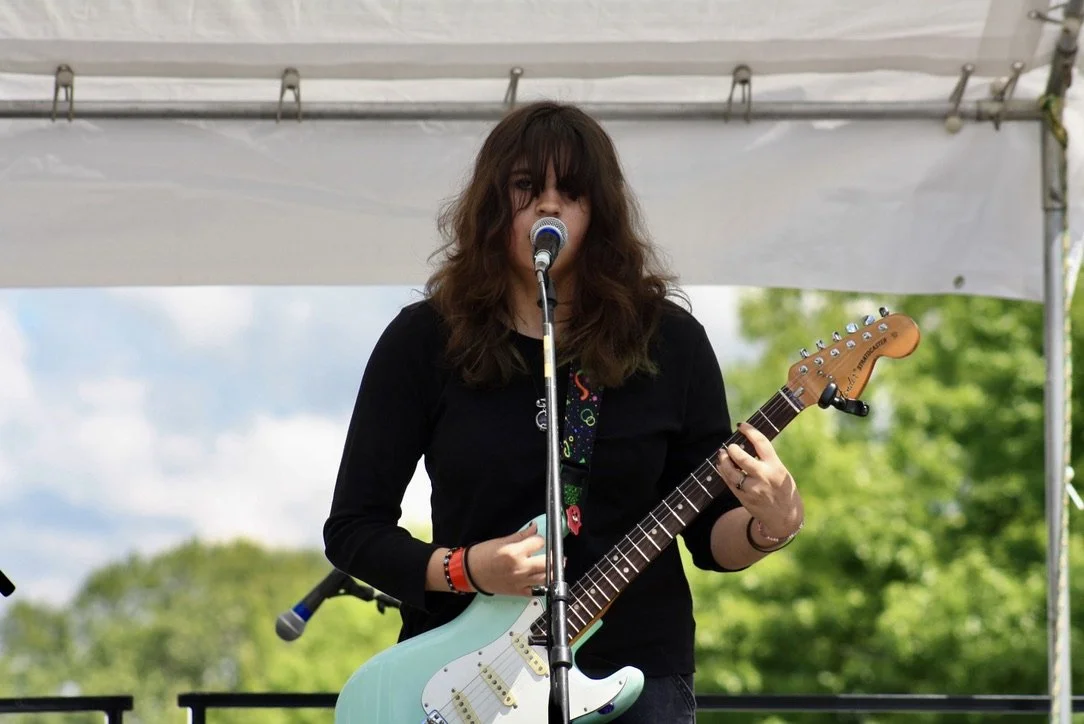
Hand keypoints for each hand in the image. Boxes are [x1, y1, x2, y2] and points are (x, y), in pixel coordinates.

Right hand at [466, 521, 547, 596]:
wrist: (470, 573)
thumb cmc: (483, 555)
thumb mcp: (502, 541)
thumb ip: (522, 535)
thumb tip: (535, 527)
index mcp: (515, 552)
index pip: (538, 542)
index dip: (540, 539)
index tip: (538, 540)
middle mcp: (520, 568)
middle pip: (547, 562)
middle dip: (553, 555)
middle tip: (554, 552)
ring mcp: (521, 582)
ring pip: (546, 578)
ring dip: (553, 570)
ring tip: (554, 565)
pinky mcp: (519, 592)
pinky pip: (537, 591)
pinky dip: (542, 585)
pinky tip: (543, 579)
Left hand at [715, 422, 803, 537]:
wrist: (785, 517)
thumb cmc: (783, 490)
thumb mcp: (781, 472)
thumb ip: (766, 459)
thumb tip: (746, 443)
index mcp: (776, 467)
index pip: (761, 443)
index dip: (749, 431)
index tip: (741, 425)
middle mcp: (764, 477)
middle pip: (742, 458)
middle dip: (732, 449)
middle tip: (730, 446)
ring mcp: (753, 489)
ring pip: (731, 471)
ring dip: (723, 461)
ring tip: (722, 454)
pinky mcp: (744, 498)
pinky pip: (729, 482)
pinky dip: (723, 472)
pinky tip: (721, 466)